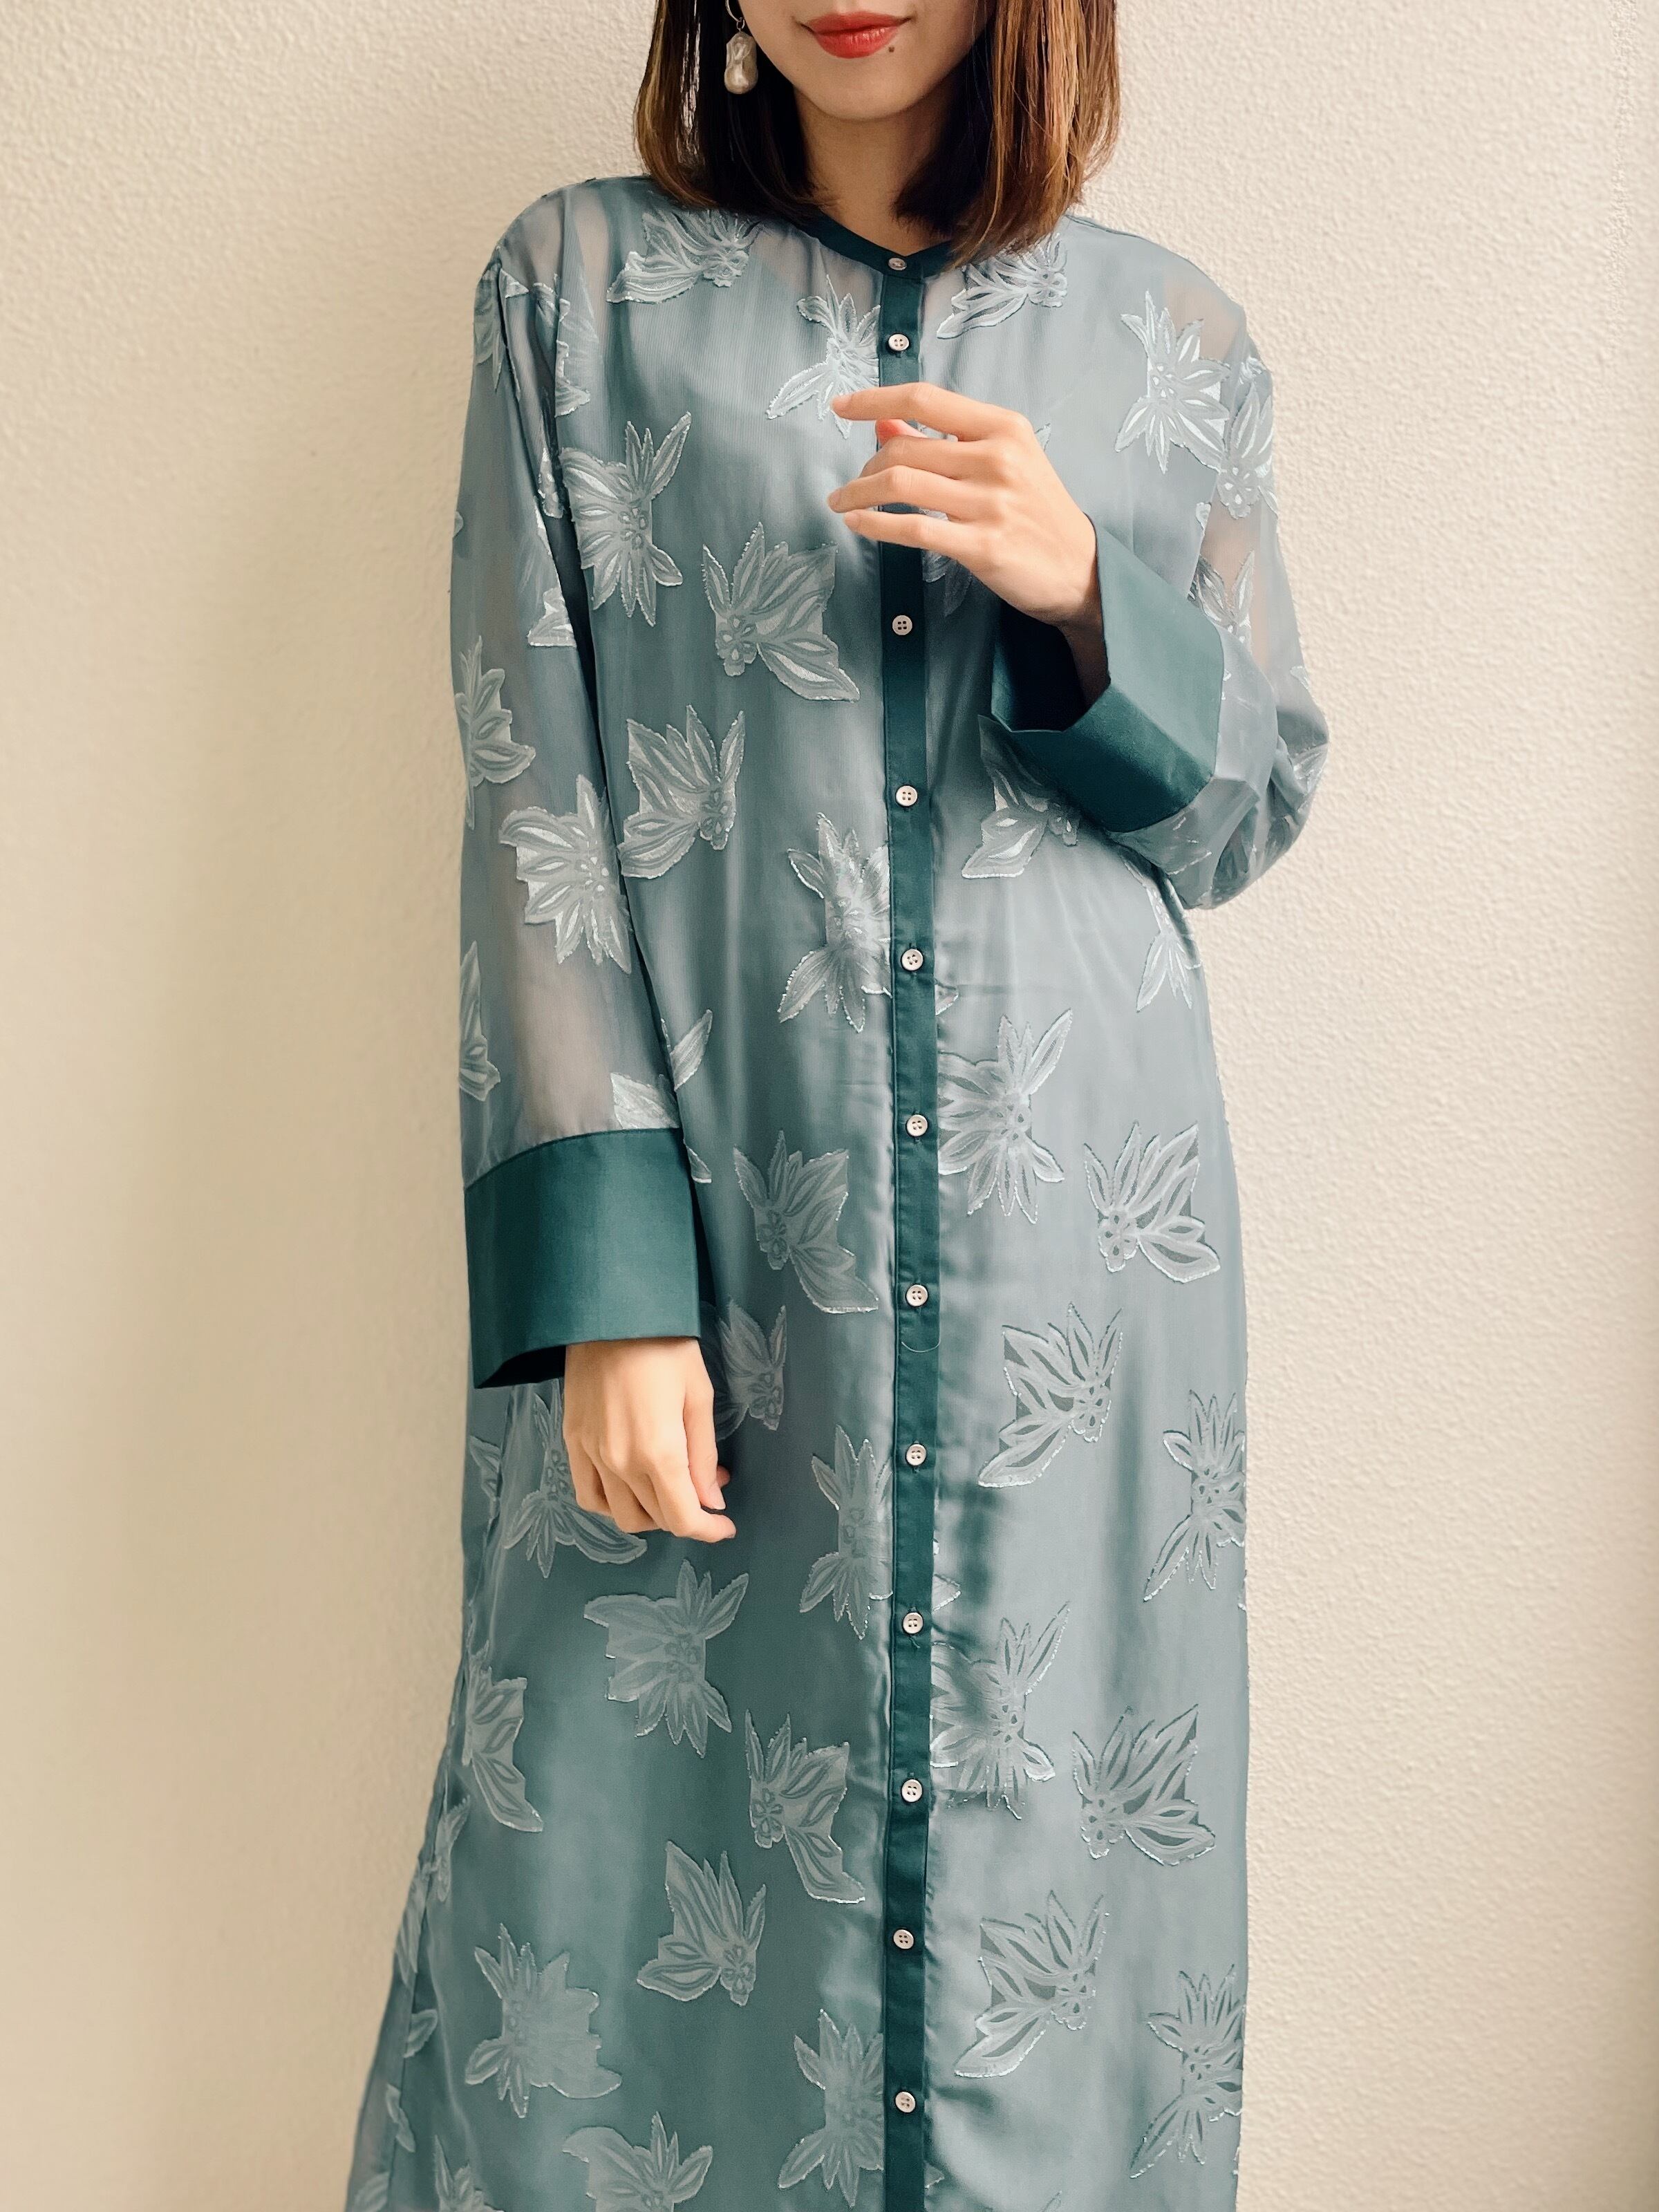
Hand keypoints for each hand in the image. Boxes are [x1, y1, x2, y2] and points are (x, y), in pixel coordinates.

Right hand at [563, 1337, 734, 1541]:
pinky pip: (588, 1495)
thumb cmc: (664, 1347)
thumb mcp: (699, 1395)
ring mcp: (591, 1455)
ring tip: (670, 1490)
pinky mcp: (572, 1443)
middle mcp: (621, 1463)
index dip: (708, 1530)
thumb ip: (704, 1455)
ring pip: (621, 1515)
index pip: (683, 1518)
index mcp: (658, 1452)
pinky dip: (611, 1504)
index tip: (725, 1525)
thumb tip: (713, 1499)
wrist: (609, 1315)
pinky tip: (630, 1488)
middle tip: (706, 1488)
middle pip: (655, 1518)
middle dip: (686, 1515)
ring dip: (650, 1515)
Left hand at [827, 381, 1107, 697]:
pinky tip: (856, 523)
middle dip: (866, 465)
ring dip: (859, 492)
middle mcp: (998, 458)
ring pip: (901, 483)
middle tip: (852, 483)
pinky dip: (875, 524)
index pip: (926, 399)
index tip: (840, 406)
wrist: (1079, 569)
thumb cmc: (1035, 511)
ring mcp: (991, 503)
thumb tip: (883, 421)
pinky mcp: (982, 546)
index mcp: (1003, 427)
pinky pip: (912, 529)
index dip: (875, 399)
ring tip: (842, 502)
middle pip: (906, 446)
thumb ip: (941, 439)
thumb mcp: (999, 461)